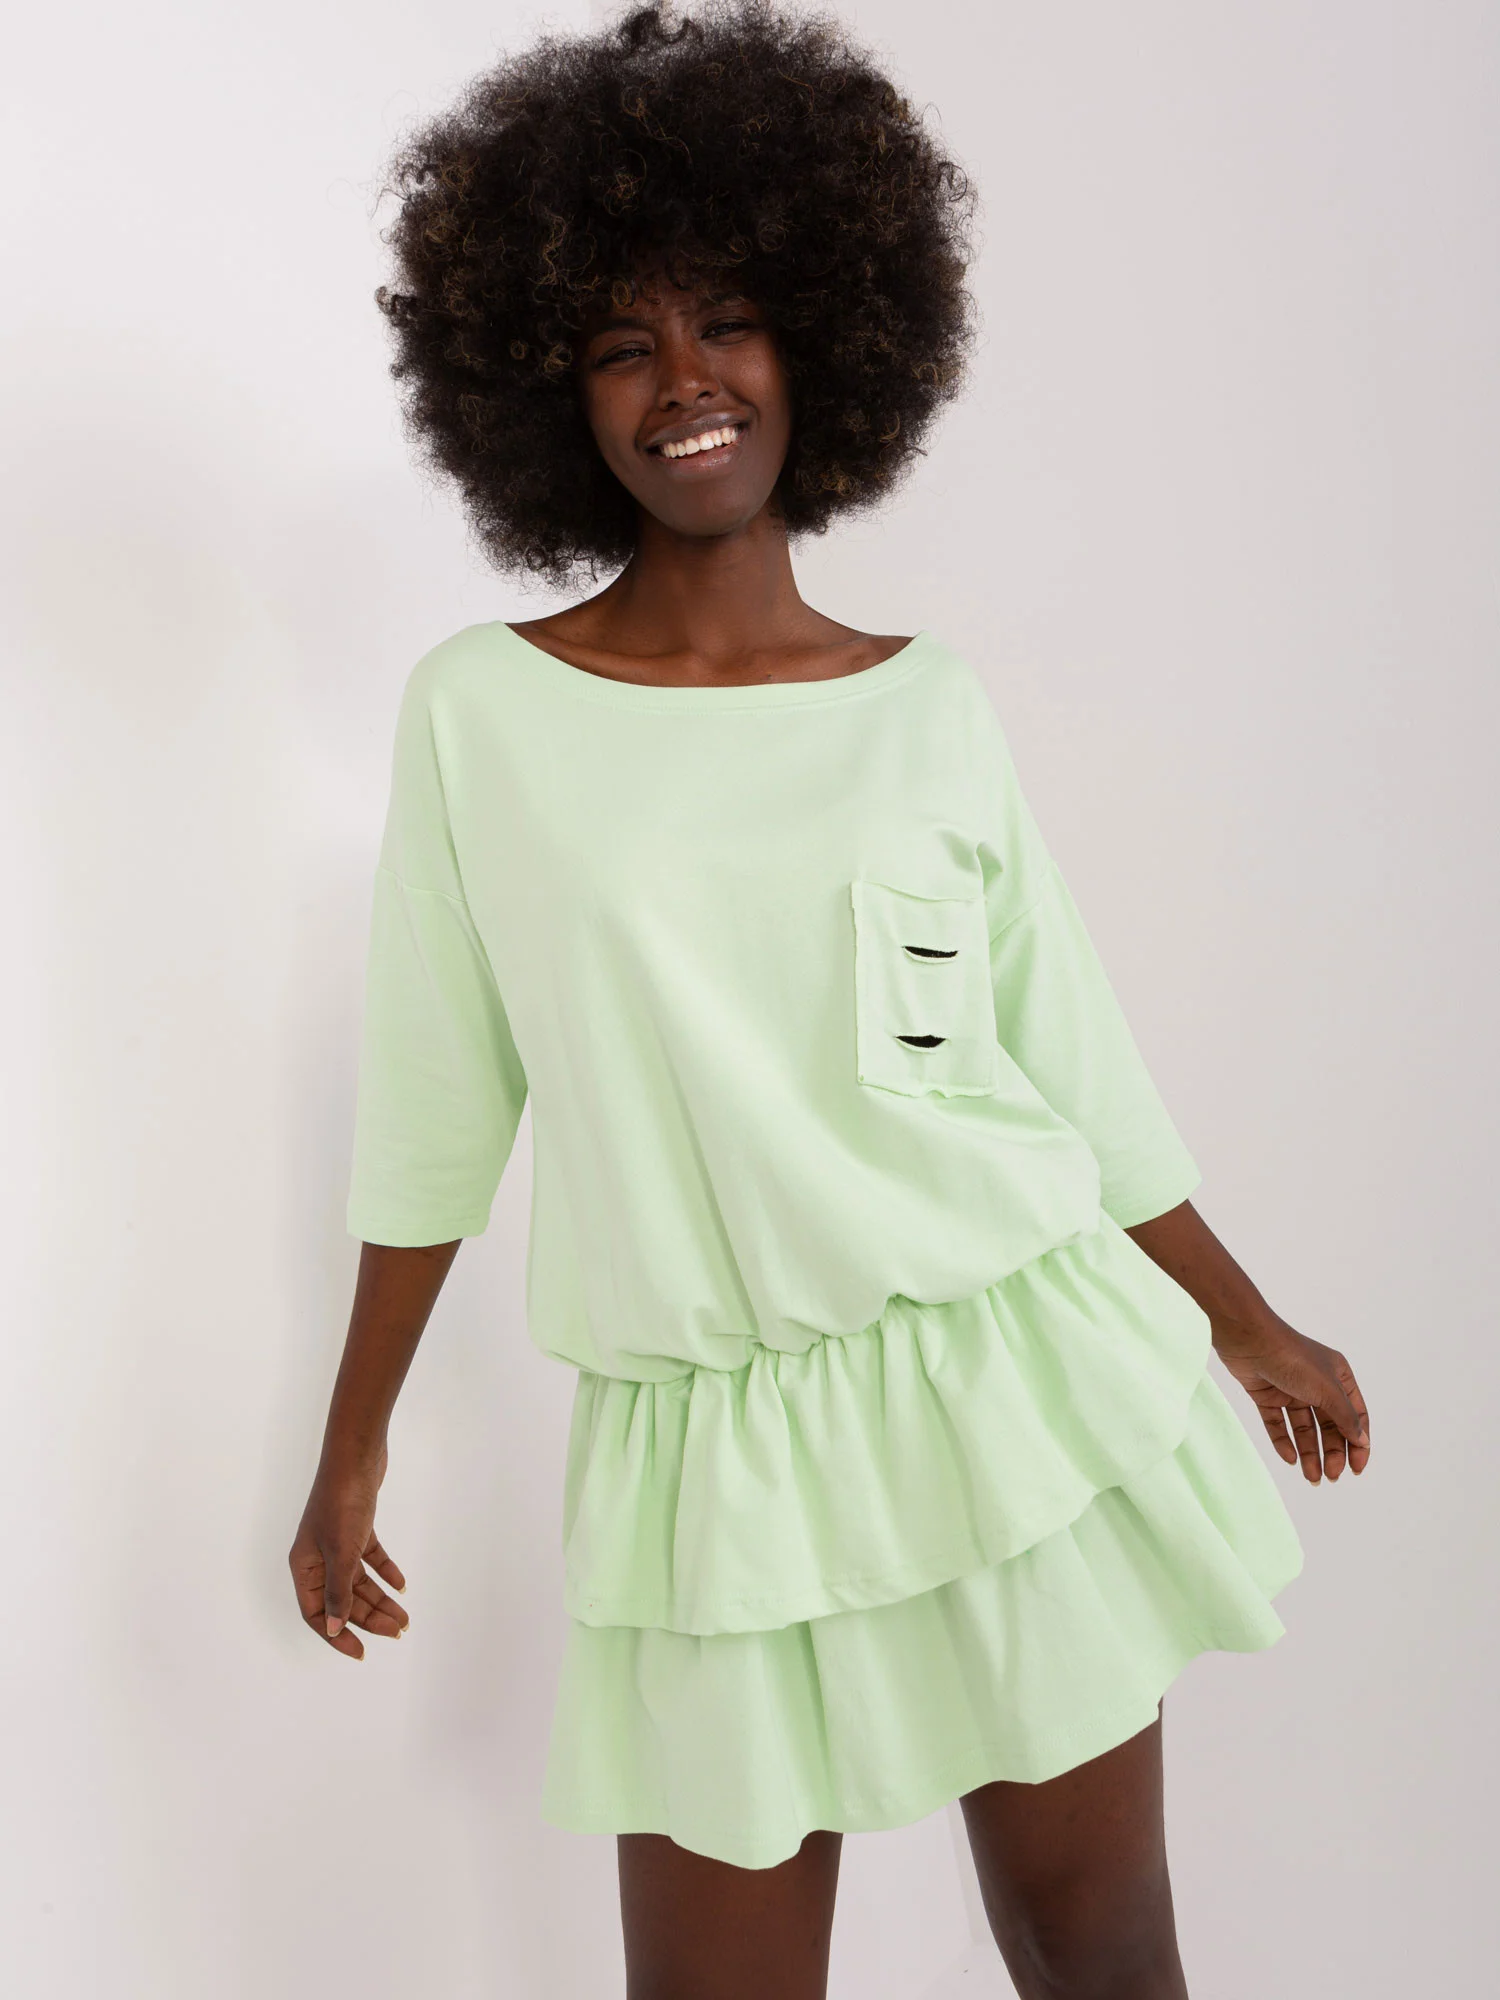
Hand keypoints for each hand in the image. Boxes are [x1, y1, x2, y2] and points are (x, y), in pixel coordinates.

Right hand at [288, 1442, 410, 1659]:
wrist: (356, 1456)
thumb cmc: (342, 1503)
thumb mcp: (341, 1552)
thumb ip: (338, 1592)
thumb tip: (335, 1628)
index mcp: (304, 1566)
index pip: (316, 1613)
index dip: (337, 1634)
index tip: (361, 1651)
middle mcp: (317, 1557)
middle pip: (342, 1598)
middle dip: (368, 1617)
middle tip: (397, 1631)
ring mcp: (337, 1541)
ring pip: (358, 1581)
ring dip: (380, 1599)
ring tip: (404, 1618)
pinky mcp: (356, 1527)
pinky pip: (369, 1558)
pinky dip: (385, 1571)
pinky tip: (401, 1585)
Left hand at [1209, 1313, 1370, 1483]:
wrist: (1249, 1339)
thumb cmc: (1294, 1359)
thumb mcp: (1327, 1389)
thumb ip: (1345, 1417)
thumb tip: (1362, 1441)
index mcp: (1338, 1376)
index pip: (1355, 1415)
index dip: (1358, 1443)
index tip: (1356, 1469)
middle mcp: (1316, 1383)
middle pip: (1329, 1425)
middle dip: (1332, 1452)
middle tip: (1331, 1476)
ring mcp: (1290, 1389)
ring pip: (1303, 1428)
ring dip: (1309, 1453)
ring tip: (1312, 1478)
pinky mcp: (1266, 1394)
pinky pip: (1277, 1423)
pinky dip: (1283, 1441)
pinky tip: (1290, 1459)